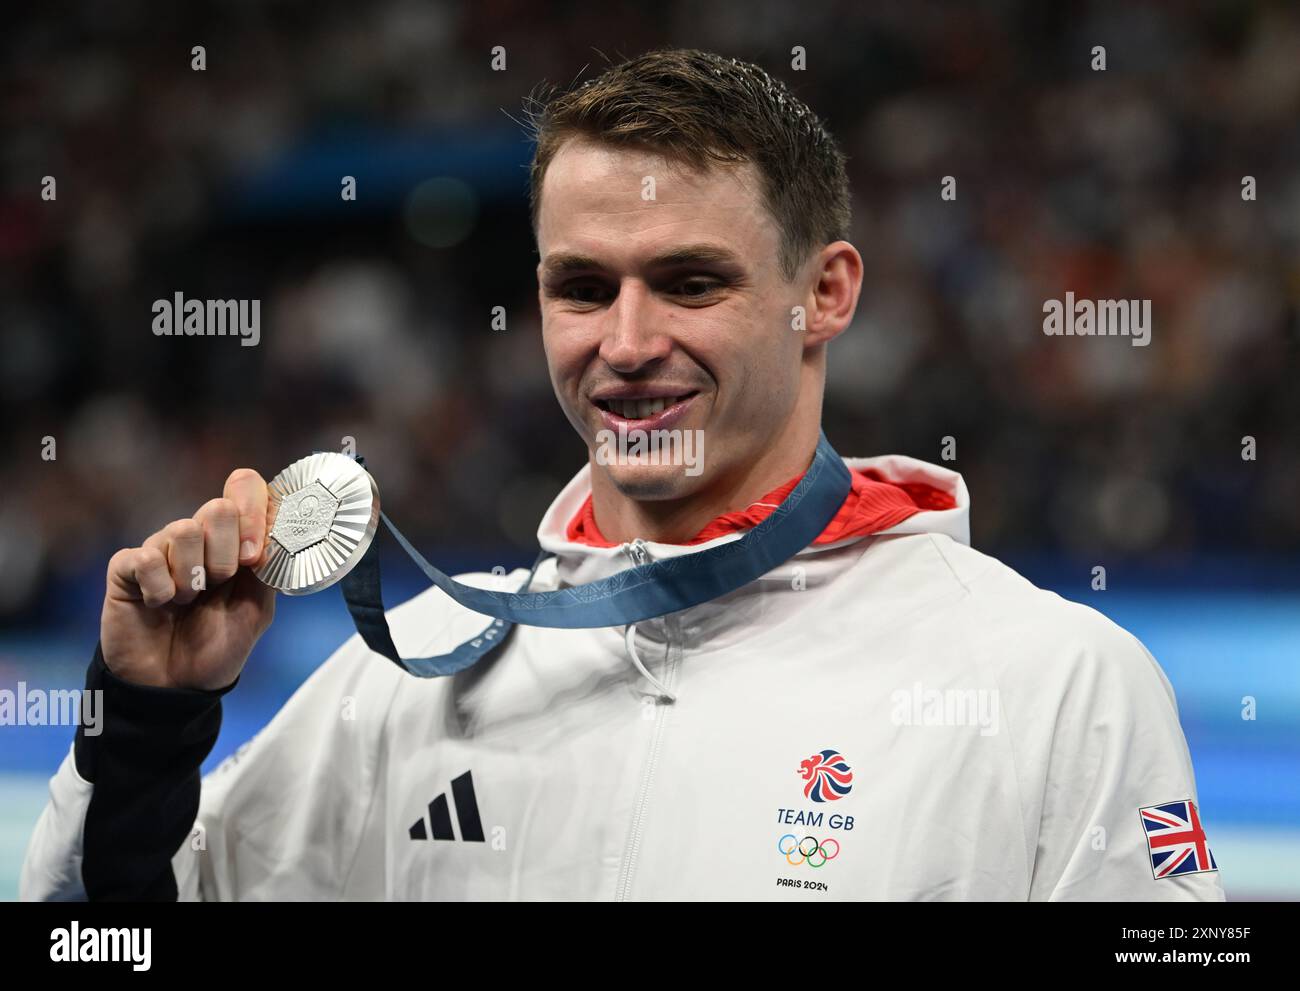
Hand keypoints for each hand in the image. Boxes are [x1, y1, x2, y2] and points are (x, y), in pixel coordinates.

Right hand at [100, 468, 275, 689]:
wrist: (178, 686)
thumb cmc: (218, 644)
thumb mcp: (257, 608)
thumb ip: (268, 567)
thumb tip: (272, 531)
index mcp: (233, 539)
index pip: (245, 489)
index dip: (255, 513)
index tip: (255, 556)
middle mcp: (197, 536)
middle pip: (218, 508)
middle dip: (227, 556)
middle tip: (219, 585)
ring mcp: (160, 548)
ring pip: (183, 530)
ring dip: (192, 576)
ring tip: (187, 601)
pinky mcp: (125, 567)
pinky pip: (146, 557)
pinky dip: (159, 587)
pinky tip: (158, 604)